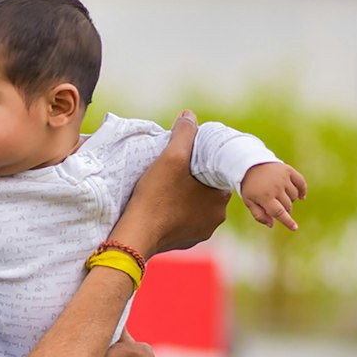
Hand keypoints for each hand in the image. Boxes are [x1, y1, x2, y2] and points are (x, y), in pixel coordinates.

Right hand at [114, 110, 229, 258]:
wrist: (136, 235)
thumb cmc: (156, 195)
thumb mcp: (171, 157)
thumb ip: (184, 134)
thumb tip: (189, 115)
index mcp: (220, 197)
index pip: (216, 172)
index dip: (201, 163)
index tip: (185, 159)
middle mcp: (217, 217)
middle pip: (207, 189)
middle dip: (193, 180)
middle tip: (173, 172)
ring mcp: (201, 232)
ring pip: (196, 206)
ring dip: (185, 197)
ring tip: (166, 189)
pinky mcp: (186, 241)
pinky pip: (185, 221)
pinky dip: (176, 214)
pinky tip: (162, 207)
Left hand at [241, 161, 306, 230]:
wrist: (250, 165)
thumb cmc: (250, 187)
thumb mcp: (249, 202)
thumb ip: (259, 215)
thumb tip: (272, 225)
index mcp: (264, 197)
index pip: (279, 212)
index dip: (287, 221)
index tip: (295, 228)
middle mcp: (275, 187)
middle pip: (287, 206)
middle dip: (284, 209)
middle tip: (277, 206)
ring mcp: (283, 178)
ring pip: (294, 196)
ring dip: (290, 200)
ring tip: (281, 197)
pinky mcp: (288, 170)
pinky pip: (301, 183)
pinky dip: (302, 190)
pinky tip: (301, 196)